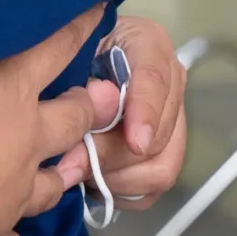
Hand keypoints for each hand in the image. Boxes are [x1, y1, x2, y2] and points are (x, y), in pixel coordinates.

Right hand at [0, 6, 120, 235]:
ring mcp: (11, 189)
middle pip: (70, 118)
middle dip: (89, 104)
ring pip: (52, 181)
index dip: (81, 24)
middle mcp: (24, 140)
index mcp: (9, 90)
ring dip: (65, 171)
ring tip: (74, 168)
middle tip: (103, 96)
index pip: (56, 47)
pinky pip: (6, 235)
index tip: (102, 6)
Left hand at [49, 15, 188, 211]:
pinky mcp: (163, 151)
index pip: (154, 79)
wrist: (70, 58)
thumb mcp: (68, 56)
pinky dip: (121, 190)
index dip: (146, 112)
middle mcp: (170, 82)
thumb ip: (79, 87)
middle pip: (158, 136)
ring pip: (159, 168)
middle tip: (68, 163)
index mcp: (149, 44)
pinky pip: (152, 188)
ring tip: (77, 169)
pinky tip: (93, 180)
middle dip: (111, 156)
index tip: (135, 142)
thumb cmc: (65, 49)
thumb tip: (86, 128)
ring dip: (115, 177)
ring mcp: (171, 118)